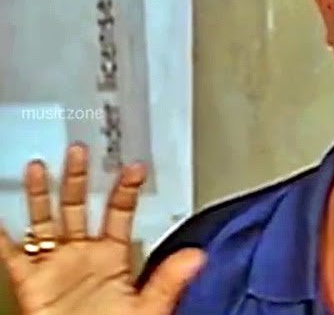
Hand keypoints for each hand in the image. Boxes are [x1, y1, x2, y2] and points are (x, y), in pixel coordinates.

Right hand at [0, 144, 203, 314]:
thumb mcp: (147, 306)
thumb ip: (168, 279)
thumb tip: (197, 256)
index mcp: (113, 257)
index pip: (119, 214)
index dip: (126, 190)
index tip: (135, 166)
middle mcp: (83, 255)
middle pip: (78, 208)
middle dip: (77, 179)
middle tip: (79, 150)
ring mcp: (55, 266)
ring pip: (44, 222)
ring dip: (40, 195)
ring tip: (37, 166)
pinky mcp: (30, 282)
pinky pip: (11, 256)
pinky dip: (3, 238)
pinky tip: (0, 217)